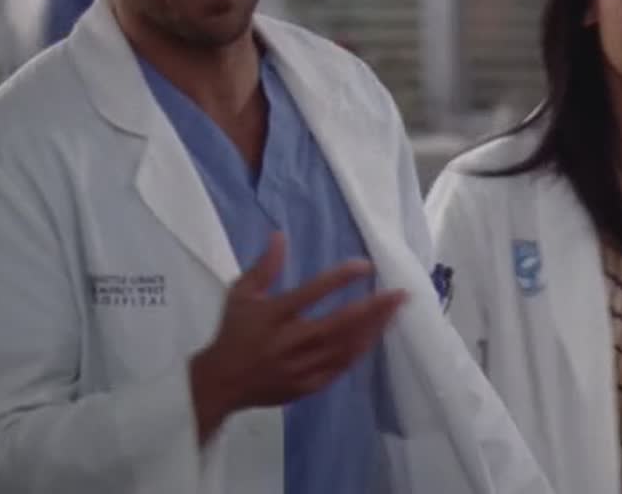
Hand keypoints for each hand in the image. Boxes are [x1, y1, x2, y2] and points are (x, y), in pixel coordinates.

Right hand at [189, 232, 406, 441]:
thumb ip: (264, 267)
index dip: (339, 279)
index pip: (311, 293)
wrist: (221, 384)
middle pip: (338, 325)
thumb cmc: (234, 333)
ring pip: (345, 348)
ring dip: (373, 329)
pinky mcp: (307, 386)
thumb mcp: (240, 294)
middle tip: (400, 294)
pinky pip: (340, 368)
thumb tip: (279, 235)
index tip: (365, 266)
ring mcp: (300, 367)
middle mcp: (290, 342)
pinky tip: (376, 337)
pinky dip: (360, 352)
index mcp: (273, 316)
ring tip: (396, 312)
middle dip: (372, 309)